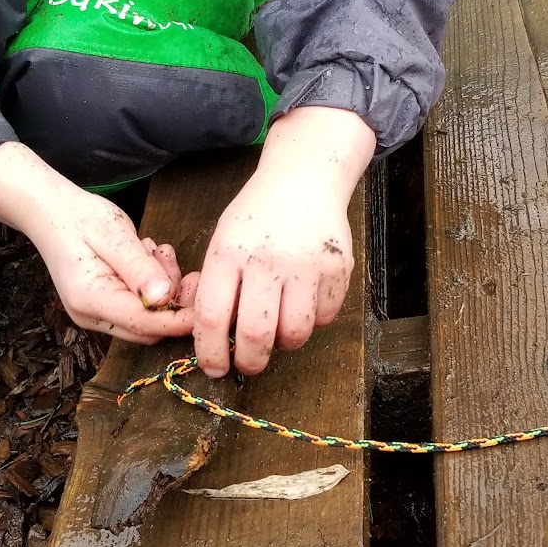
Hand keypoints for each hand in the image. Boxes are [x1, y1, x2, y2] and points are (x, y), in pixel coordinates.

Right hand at [0, 144, 196, 343]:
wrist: (48, 211)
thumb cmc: (79, 217)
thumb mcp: (114, 235)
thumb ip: (140, 268)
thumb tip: (165, 297)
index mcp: (91, 299)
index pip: (145, 323)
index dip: (179, 317)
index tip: (206, 296)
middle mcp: (90, 316)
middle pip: (148, 328)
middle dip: (172, 300)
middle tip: (172, 260)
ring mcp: (93, 315)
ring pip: (145, 319)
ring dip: (161, 289)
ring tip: (154, 251)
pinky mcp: (100, 306)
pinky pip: (136, 307)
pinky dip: (150, 287)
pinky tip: (145, 258)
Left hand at [192, 106, 375, 376]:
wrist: (303, 179)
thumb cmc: (255, 218)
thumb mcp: (223, 242)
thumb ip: (217, 287)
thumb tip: (215, 340)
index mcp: (229, 252)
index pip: (212, 316)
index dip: (210, 352)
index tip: (214, 367)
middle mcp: (267, 259)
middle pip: (256, 333)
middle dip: (250, 362)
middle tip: (248, 364)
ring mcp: (306, 264)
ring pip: (295, 333)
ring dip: (284, 343)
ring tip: (278, 329)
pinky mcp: (337, 268)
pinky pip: (324, 317)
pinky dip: (312, 321)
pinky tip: (303, 302)